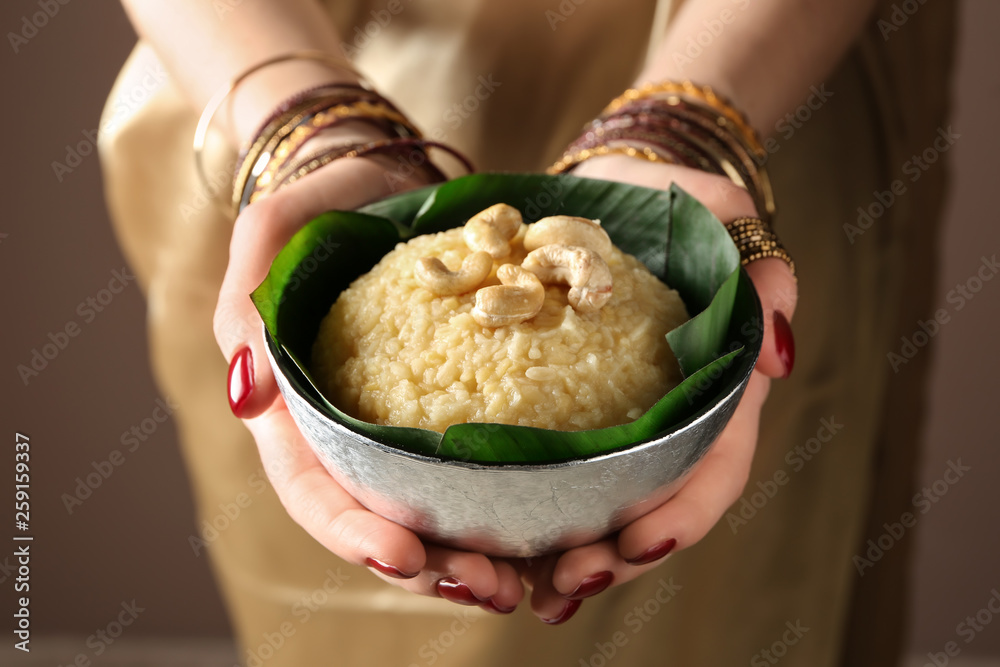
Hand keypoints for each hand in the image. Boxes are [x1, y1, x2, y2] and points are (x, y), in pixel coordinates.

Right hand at [213, 142, 525, 613]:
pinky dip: (514, 502)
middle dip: (432, 568)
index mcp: (297, 410)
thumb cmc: (319, 201)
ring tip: (533, 579)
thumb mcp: (270, 232)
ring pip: (437, 509)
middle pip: (382, 520)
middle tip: (492, 587)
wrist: (384, 177)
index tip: (406, 557)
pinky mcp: (458, 403)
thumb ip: (247, 305)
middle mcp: (352, 431)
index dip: (354, 532)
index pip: (314, 488)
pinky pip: (483, 464)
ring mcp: (406, 422)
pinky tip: (557, 525)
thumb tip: (250, 397)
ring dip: (479, 555)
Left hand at [516, 156, 797, 623]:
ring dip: (565, 557)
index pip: (713, 466)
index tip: (644, 541)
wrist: (604, 197)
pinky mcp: (559, 413)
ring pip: (598, 508)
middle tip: (568, 580)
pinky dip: (522, 519)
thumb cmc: (670, 205)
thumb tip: (775, 342)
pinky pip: (544, 476)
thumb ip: (759, 266)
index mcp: (713, 389)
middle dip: (616, 554)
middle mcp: (665, 420)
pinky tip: (484, 551)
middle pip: (651, 507)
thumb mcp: (720, 216)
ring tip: (524, 590)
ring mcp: (613, 422)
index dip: (685, 511)